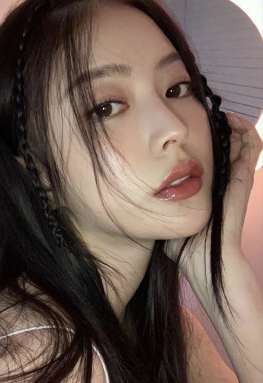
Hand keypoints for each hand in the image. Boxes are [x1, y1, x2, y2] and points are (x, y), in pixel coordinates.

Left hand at [164, 111, 262, 285]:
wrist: (204, 265)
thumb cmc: (184, 248)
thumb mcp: (166, 220)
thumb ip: (157, 207)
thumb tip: (137, 198)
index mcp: (205, 189)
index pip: (207, 158)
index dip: (201, 141)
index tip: (186, 129)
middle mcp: (220, 183)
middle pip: (225, 147)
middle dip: (217, 128)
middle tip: (204, 112)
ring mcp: (232, 182)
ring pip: (242, 145)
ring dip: (233, 127)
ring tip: (219, 111)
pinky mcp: (240, 183)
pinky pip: (250, 152)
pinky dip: (245, 134)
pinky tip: (232, 120)